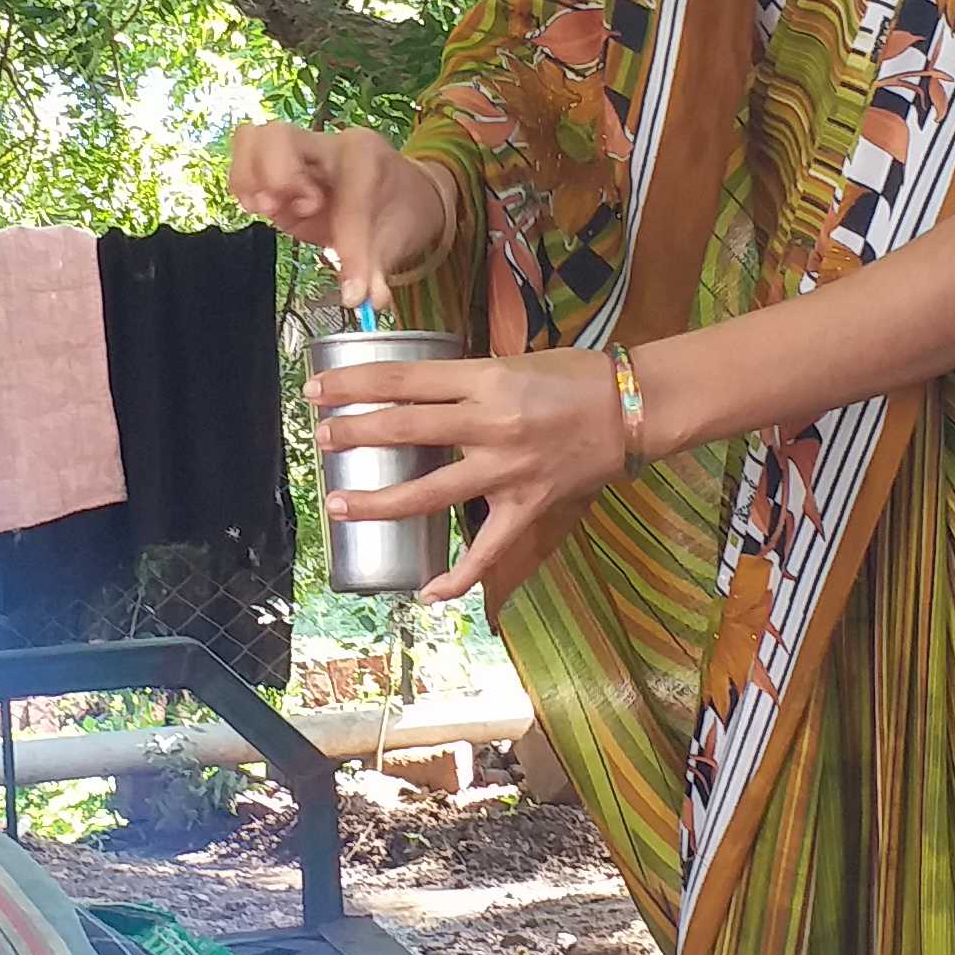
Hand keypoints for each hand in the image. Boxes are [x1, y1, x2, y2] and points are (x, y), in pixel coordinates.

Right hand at [226, 121, 454, 314]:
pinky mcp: (276, 170)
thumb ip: (378, 270)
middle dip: (277, 178)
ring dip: (251, 179)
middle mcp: (327, 145)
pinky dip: (242, 183)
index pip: (347, 197)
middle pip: (279, 135)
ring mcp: (298, 154)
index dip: (349, 246)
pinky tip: (261, 208)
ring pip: (253, 138)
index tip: (354, 289)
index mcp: (366, 157)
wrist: (403, 193)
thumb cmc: (399, 212)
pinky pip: (244, 155)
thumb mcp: (397, 242)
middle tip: (295, 213)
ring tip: (270, 210)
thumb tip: (365, 300)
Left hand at [310, 345, 627, 603]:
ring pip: (428, 493)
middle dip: (353, 434)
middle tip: (319, 438)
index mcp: (485, 380)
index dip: (355, 385)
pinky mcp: (527, 508)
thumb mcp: (514, 361)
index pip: (404, 380)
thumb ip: (467, 381)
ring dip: (378, 501)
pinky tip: (426, 593)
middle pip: (404, 430)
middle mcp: (491, 425)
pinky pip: (486, 550)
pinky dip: (457, 578)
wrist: (636, 408)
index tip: (318, 389)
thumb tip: (418, 392)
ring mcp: (507, 472)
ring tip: (338, 504)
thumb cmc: (578, 376)